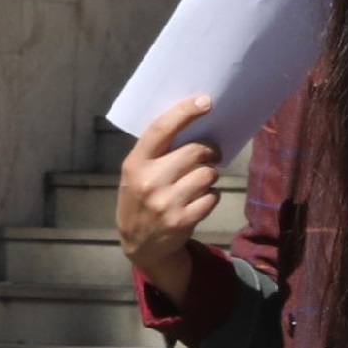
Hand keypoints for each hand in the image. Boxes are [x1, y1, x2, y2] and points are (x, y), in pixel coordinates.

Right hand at [114, 96, 221, 295]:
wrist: (140, 245)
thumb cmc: (140, 199)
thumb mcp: (135, 174)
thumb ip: (155, 152)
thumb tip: (193, 124)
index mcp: (135, 164)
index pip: (161, 129)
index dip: (185, 112)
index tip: (205, 101)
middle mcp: (149, 181)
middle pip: (196, 151)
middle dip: (209, 150)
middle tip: (211, 154)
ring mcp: (166, 203)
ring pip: (208, 174)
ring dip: (210, 175)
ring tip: (200, 181)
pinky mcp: (183, 220)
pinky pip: (212, 197)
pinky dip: (211, 196)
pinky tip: (199, 201)